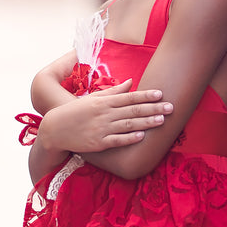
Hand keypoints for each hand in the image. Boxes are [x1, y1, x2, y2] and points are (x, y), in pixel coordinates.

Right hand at [36, 79, 172, 153]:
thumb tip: (131, 82)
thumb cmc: (75, 111)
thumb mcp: (93, 98)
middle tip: (171, 107)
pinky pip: (117, 140)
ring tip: (162, 120)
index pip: (129, 97)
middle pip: (133, 110)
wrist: (55, 129)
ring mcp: (102, 129)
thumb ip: (113, 92)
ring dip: (146, 122)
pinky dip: (130, 138)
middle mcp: (104, 114)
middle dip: (153, 108)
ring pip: (128, 125)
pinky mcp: (98, 143)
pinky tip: (142, 136)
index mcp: (104, 102)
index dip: (146, 95)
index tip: (161, 93)